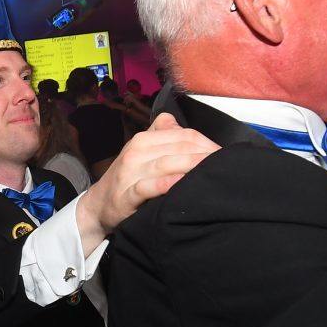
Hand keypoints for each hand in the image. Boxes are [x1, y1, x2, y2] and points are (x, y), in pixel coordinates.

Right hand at [77, 113, 218, 248]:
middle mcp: (137, 151)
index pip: (183, 134)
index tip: (226, 155)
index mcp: (144, 139)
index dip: (207, 143)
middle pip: (180, 146)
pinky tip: (183, 184)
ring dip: (193, 165)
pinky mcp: (126, 194)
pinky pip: (149, 186)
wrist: (98, 206)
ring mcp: (130, 172)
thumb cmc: (128, 179)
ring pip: (167, 163)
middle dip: (206, 154)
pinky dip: (167, 184)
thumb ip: (160, 136)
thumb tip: (175, 120)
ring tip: (214, 171)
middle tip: (228, 164)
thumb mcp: (142, 153)